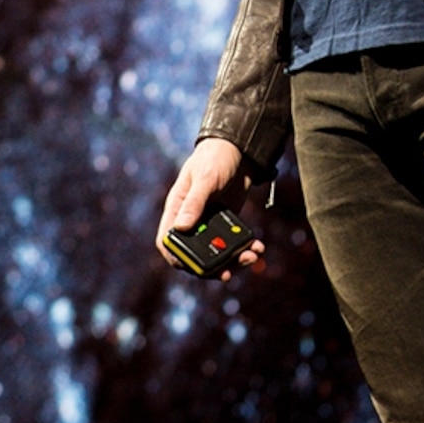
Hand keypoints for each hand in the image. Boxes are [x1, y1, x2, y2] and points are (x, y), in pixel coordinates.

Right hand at [159, 136, 263, 280]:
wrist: (239, 150)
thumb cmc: (214, 158)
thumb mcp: (205, 179)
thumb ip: (194, 202)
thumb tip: (181, 228)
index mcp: (176, 209)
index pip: (166, 240)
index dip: (175, 257)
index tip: (191, 268)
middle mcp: (191, 219)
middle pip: (194, 252)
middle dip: (211, 265)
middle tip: (228, 272)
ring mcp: (209, 222)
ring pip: (216, 251)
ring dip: (233, 259)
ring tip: (251, 257)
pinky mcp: (227, 222)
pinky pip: (232, 242)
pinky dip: (244, 248)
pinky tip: (257, 247)